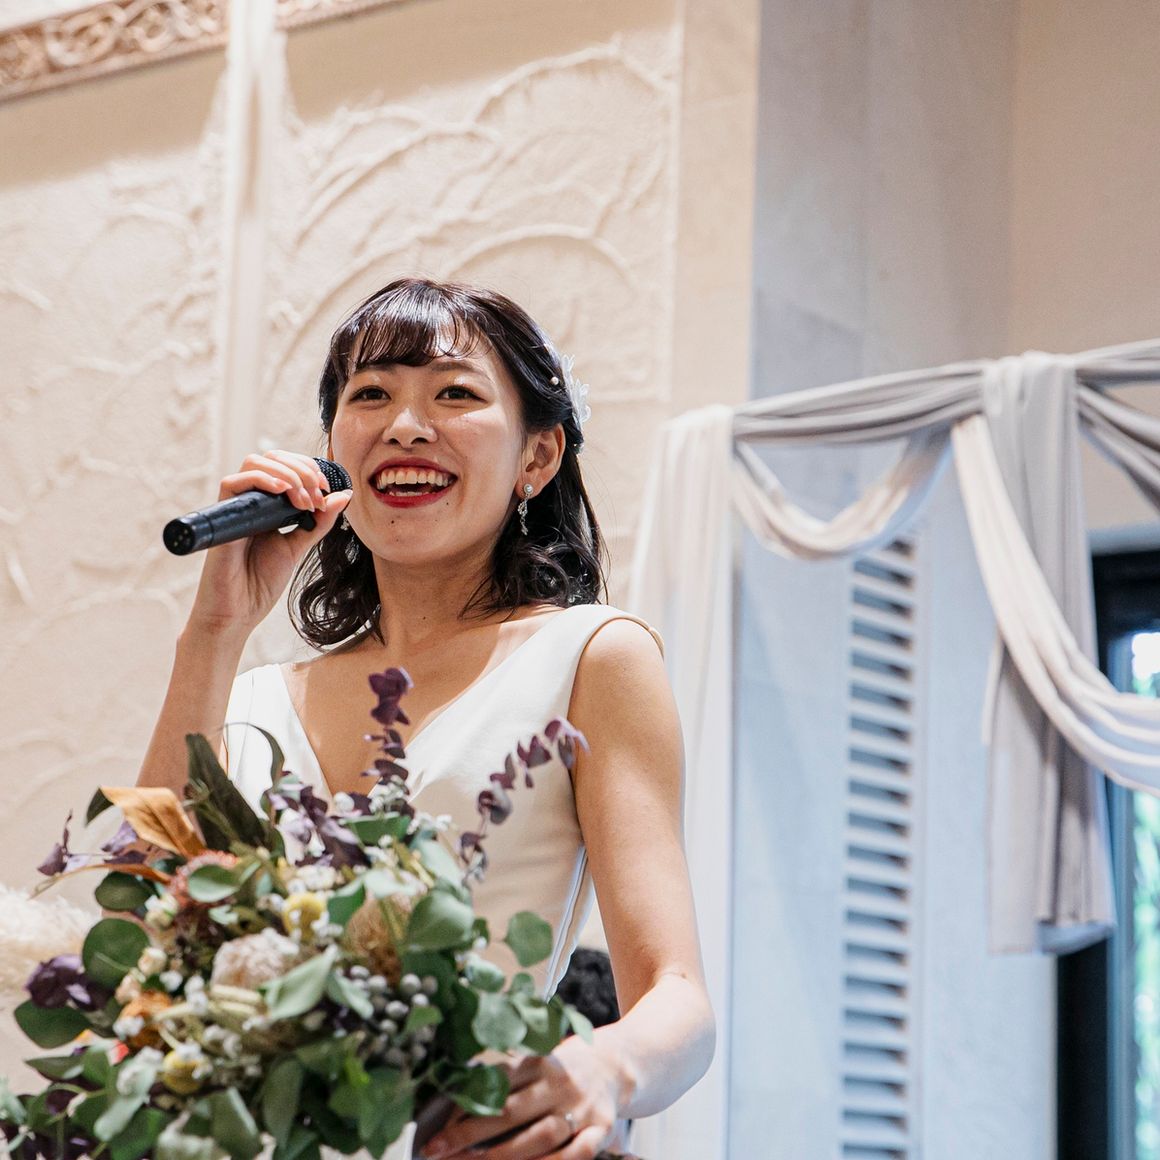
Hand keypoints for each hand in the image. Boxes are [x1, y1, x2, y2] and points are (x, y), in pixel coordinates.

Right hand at [186, 450, 350, 635]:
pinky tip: (282, 492)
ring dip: (287, 474)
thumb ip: (319, 521)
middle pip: (271, 457)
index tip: (327, 489)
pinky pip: (232, 484)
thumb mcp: (299, 546)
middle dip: (301, 468)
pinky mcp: (222, 519)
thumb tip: (344, 495)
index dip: (308, 468)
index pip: (285, 465)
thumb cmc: (261, 582)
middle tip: (318, 493)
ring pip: (253, 463)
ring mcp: (235, 507)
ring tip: (304, 500)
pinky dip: (260, 480)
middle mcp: (250, 500)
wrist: (238, 613)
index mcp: (267, 504)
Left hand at [421, 1036, 622, 1159]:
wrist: (620, 1062)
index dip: (464, 1104)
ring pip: (541, 1136)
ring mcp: (582, 1106)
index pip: (495, 1081)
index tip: (436, 1126)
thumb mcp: (538, 1059)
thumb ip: (507, 1077)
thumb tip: (458, 1098)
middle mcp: (560, 1081)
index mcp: (539, 1059)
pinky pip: (577, 1154)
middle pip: (511, 1110)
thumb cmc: (565, 1067)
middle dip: (470, 1134)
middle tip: (438, 1151)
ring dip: (503, 1156)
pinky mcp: (602, 1129)